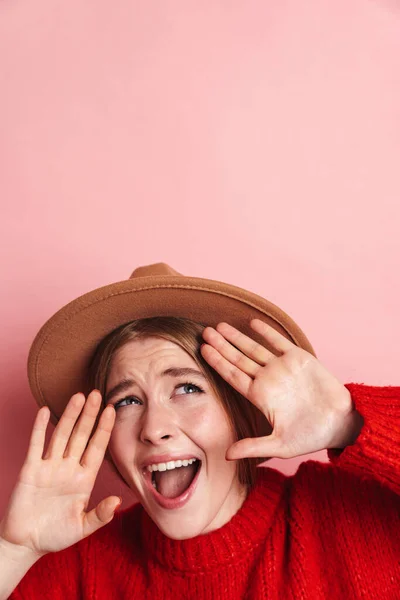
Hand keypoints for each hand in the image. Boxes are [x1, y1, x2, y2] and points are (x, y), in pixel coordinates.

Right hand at [0, 391, 119, 556]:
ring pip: (61, 435)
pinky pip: (36, 445)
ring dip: (69, 416)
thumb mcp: (82, 528)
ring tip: (78, 396)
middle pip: (81, 436)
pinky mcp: (30, 470)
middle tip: (97, 393)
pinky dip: (39, 428)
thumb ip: (100, 515)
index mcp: (84, 479)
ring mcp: (49, 467)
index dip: (104, 429)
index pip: (97, 448)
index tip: (112, 410)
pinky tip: (43, 411)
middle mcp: (68, 468)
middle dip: (89, 415)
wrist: (25, 544)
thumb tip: (117, 502)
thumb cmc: (55, 535)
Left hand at [201, 319, 362, 459]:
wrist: (340, 423)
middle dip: (221, 345)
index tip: (202, 350)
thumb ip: (253, 447)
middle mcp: (267, 379)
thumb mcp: (279, 445)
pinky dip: (266, 332)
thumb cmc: (310, 436)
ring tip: (220, 325)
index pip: (232, 376)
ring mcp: (282, 367)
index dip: (217, 363)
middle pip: (238, 359)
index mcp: (260, 396)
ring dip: (237, 336)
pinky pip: (278, 342)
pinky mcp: (299, 358)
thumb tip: (226, 455)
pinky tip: (252, 323)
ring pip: (254, 348)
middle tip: (205, 332)